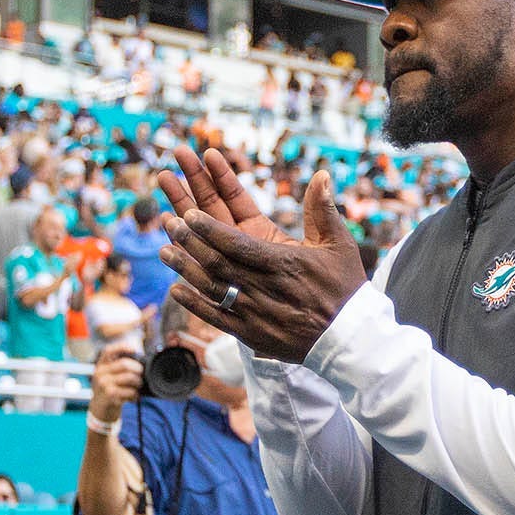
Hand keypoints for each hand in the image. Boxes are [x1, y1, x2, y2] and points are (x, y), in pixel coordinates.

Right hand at [88, 341, 142, 424]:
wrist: (99, 411)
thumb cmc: (108, 392)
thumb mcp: (108, 378)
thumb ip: (117, 369)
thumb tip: (139, 362)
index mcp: (100, 366)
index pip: (109, 351)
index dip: (122, 347)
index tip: (135, 349)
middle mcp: (100, 373)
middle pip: (124, 364)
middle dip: (137, 369)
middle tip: (141, 375)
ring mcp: (104, 384)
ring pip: (129, 377)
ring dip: (138, 383)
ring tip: (137, 388)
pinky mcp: (110, 395)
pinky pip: (130, 391)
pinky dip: (135, 395)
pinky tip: (133, 397)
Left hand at [156, 149, 364, 362]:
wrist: (350, 340)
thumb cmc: (345, 289)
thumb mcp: (340, 246)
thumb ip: (323, 210)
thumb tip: (320, 174)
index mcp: (284, 263)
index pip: (238, 243)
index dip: (210, 229)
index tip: (189, 214)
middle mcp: (265, 288)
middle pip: (218, 262)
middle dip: (190, 241)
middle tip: (169, 222)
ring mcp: (256, 313)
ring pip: (212, 288)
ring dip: (186, 268)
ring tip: (163, 251)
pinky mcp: (252, 335)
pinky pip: (217, 317)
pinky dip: (194, 304)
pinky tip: (175, 289)